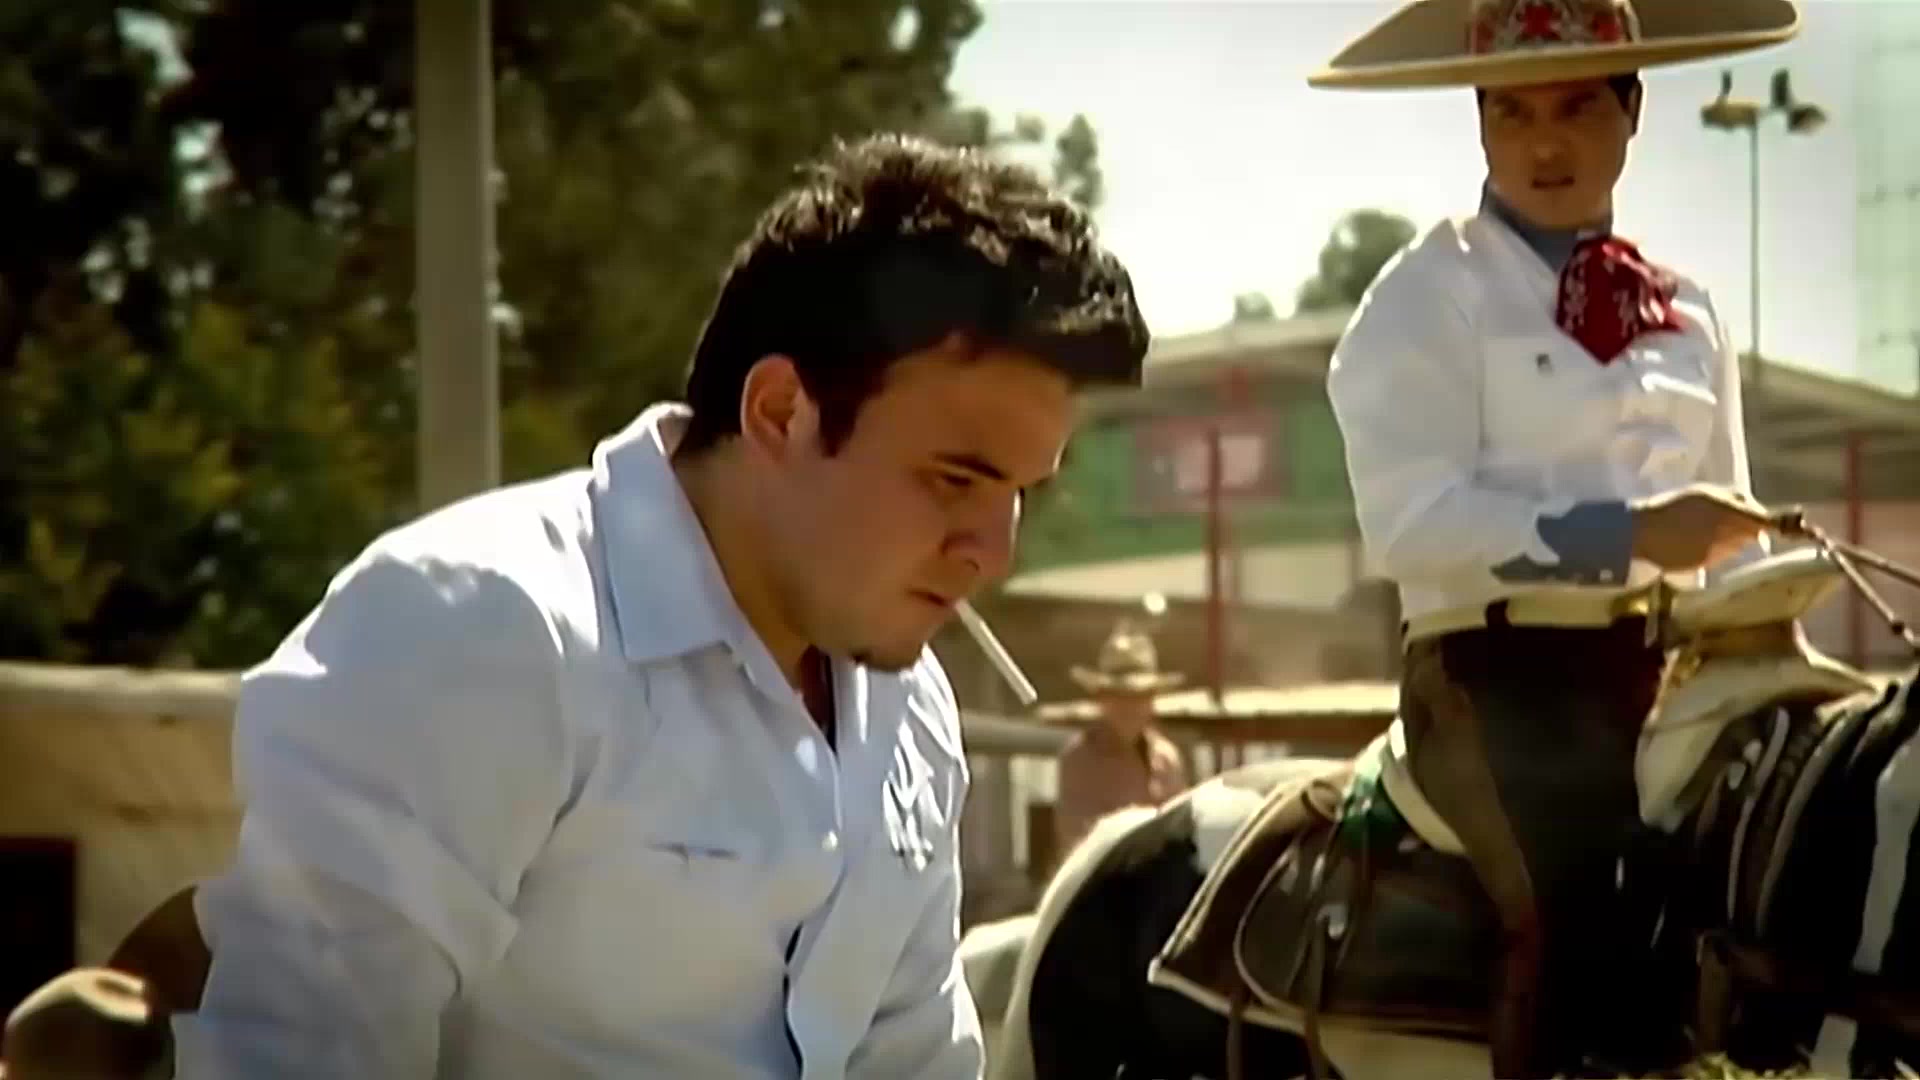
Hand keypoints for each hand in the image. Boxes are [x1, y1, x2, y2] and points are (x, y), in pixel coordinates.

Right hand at [1629, 485, 1771, 570]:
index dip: (1773, 523)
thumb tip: (1759, 512)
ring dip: (1730, 541)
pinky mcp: (1706, 564)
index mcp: (1726, 509)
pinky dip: (1715, 551)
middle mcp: (1726, 532)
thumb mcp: (1703, 493)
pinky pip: (1720, 556)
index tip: (1776, 524)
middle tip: (1728, 523)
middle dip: (1747, 530)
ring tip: (1706, 532)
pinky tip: (1695, 543)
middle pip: (1752, 535)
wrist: (1642, 530)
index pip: (1762, 521)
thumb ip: (1734, 500)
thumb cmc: (1672, 507)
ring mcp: (1716, 550)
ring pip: (1737, 546)